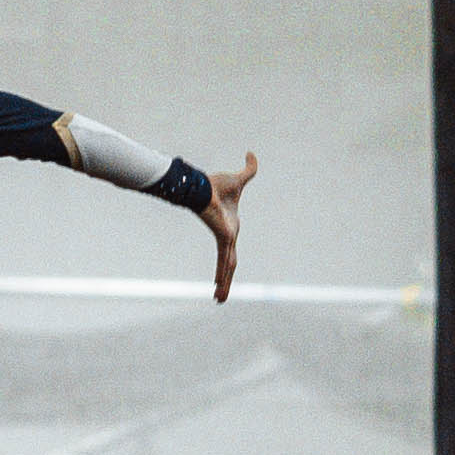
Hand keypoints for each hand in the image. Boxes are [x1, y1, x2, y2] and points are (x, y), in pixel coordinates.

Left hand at [203, 151, 255, 303]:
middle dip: (224, 282)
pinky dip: (223, 274)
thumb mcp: (239, 179)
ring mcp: (225, 239)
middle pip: (229, 264)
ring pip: (227, 267)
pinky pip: (226, 260)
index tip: (221, 278)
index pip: (229, 253)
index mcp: (231, 229)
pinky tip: (218, 290)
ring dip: (223, 285)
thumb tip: (250, 153)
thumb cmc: (217, 185)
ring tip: (218, 301)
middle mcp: (227, 237)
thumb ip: (249, 168)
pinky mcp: (223, 238)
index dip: (226, 266)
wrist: (203, 186)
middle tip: (218, 298)